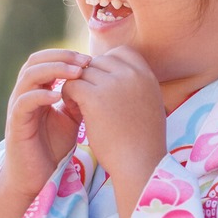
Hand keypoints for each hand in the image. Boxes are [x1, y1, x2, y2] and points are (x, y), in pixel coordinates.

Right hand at [1, 48, 91, 199]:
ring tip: (75, 73)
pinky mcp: (16, 124)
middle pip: (35, 61)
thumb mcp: (72, 118)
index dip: (66, 55)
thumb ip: (78, 99)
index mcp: (37, 89)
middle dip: (61, 57)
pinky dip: (40, 95)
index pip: (46, 59)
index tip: (90, 59)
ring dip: (53, 70)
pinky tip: (58, 96)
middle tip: (84, 61)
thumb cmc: (53, 147)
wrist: (38, 177)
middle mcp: (24, 93)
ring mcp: (18, 107)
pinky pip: (24, 102)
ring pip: (28, 76)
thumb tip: (95, 80)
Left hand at [61, 46, 166, 217]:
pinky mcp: (94, 97)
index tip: (104, 89)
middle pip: (98, 62)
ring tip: (82, 109)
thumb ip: (135, 84)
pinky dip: (68, 96)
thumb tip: (113, 70)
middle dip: (90, 79)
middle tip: (89, 102)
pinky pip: (71, 85)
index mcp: (147, 75)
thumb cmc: (143, 142)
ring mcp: (113, 84)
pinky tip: (75, 112)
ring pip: (82, 73)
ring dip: (78, 89)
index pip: (120, 53)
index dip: (107, 68)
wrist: (140, 165)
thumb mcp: (149, 104)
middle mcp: (132, 74)